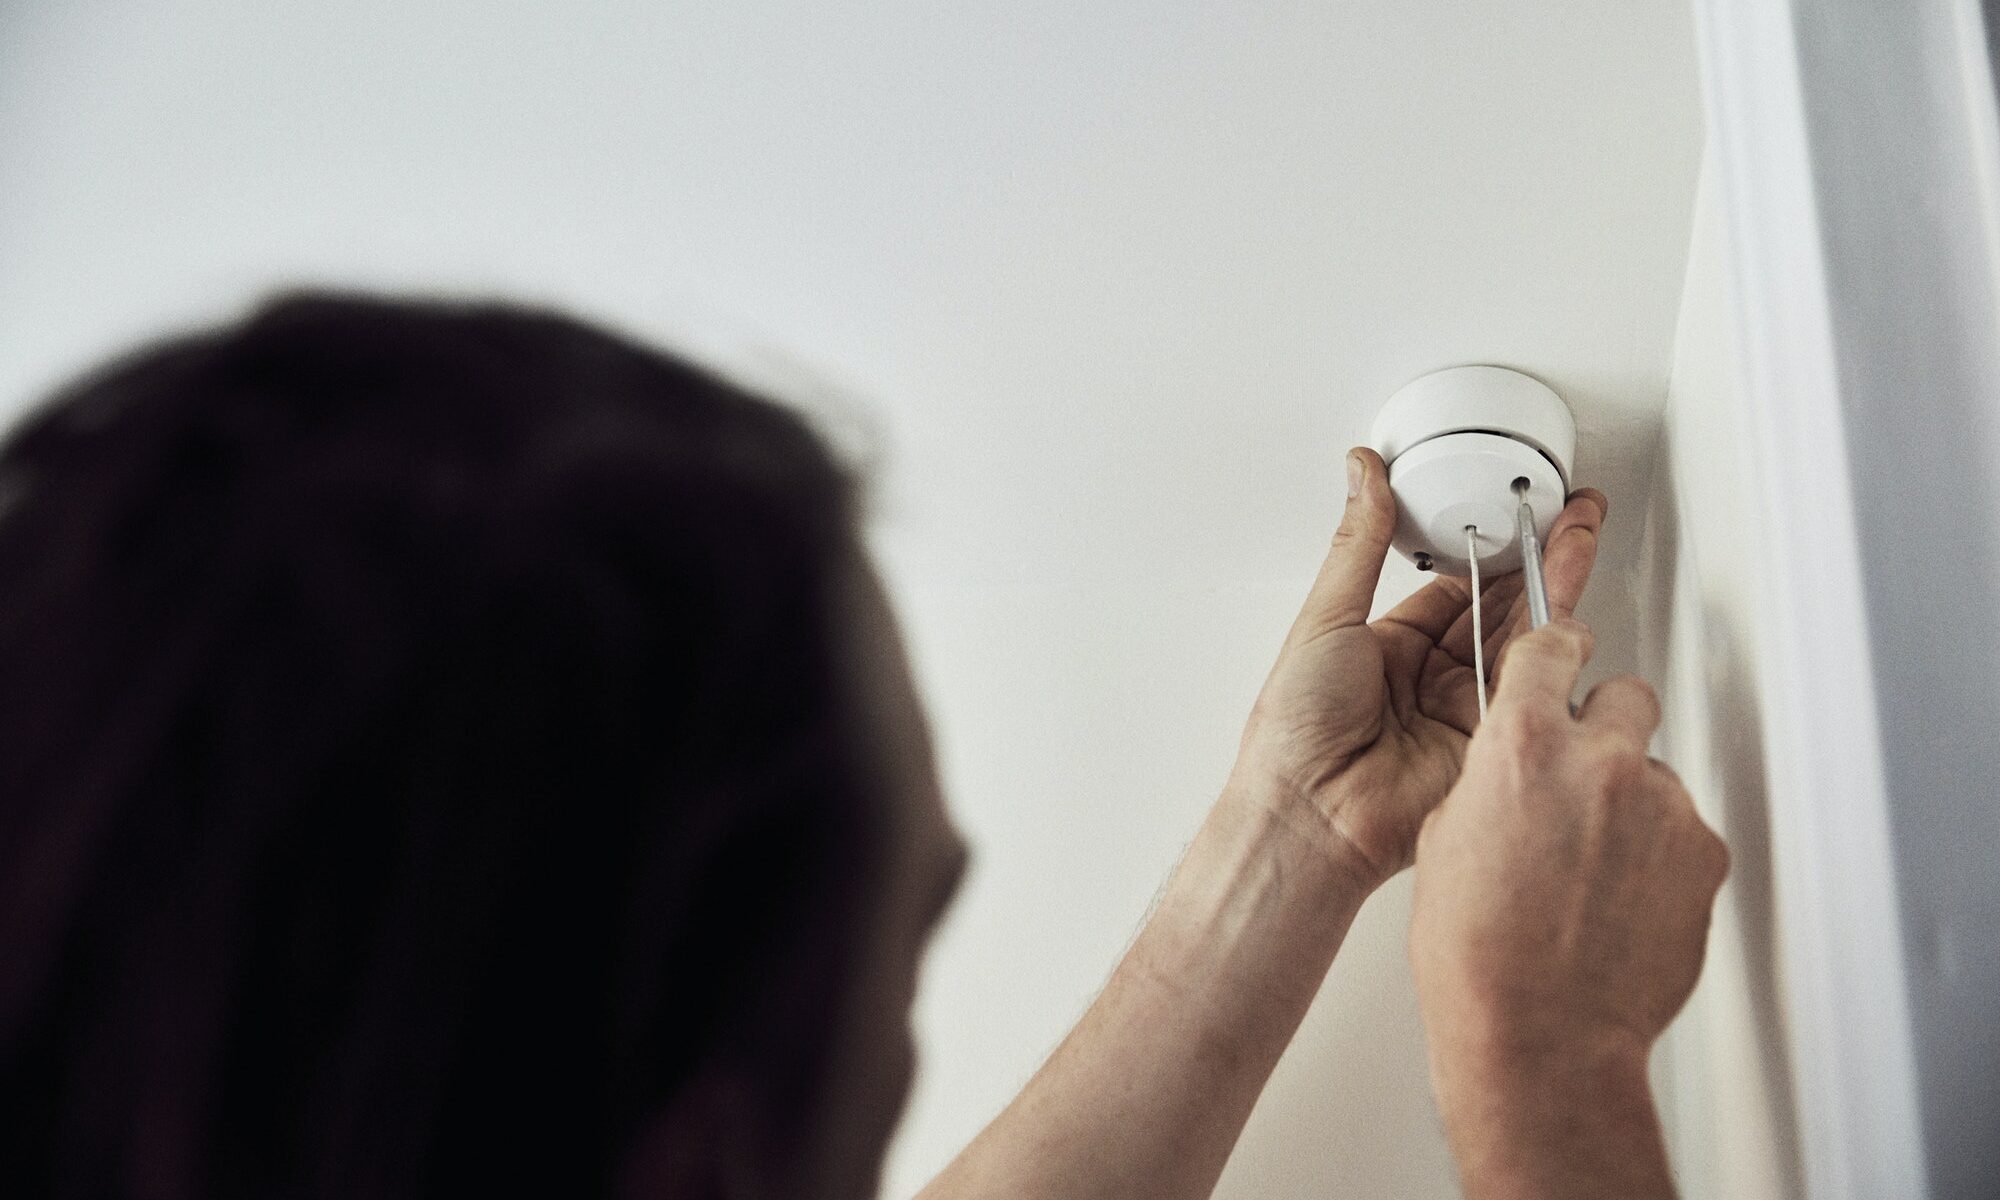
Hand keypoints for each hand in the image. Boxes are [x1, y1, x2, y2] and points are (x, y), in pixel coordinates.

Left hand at [1229, 447, 1608, 889]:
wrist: (1310, 811)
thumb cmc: (1295, 732)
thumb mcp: (1326, 616)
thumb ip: (1360, 543)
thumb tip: (1362, 474)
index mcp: (1388, 647)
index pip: (1455, 585)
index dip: (1489, 545)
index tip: (1514, 508)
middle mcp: (1430, 678)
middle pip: (1499, 608)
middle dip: (1537, 559)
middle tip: (1569, 513)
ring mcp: (1463, 712)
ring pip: (1523, 640)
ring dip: (1554, 590)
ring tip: (1577, 538)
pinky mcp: (1491, 744)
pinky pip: (1530, 689)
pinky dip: (1555, 650)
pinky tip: (1571, 610)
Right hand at [1408, 618, 1727, 1197]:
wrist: (1540, 1035)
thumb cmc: (1479, 957)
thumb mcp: (1445, 840)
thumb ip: (1488, 780)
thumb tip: (1511, 768)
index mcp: (1520, 746)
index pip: (1551, 648)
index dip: (1555, 651)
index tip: (1562, 651)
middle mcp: (1598, 761)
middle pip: (1625, 693)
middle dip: (1606, 725)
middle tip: (1583, 774)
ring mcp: (1660, 806)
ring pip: (1656, 770)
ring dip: (1631, 800)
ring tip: (1595, 865)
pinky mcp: (1702, 854)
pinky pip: (1683, 830)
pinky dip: (1659, 855)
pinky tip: (1620, 897)